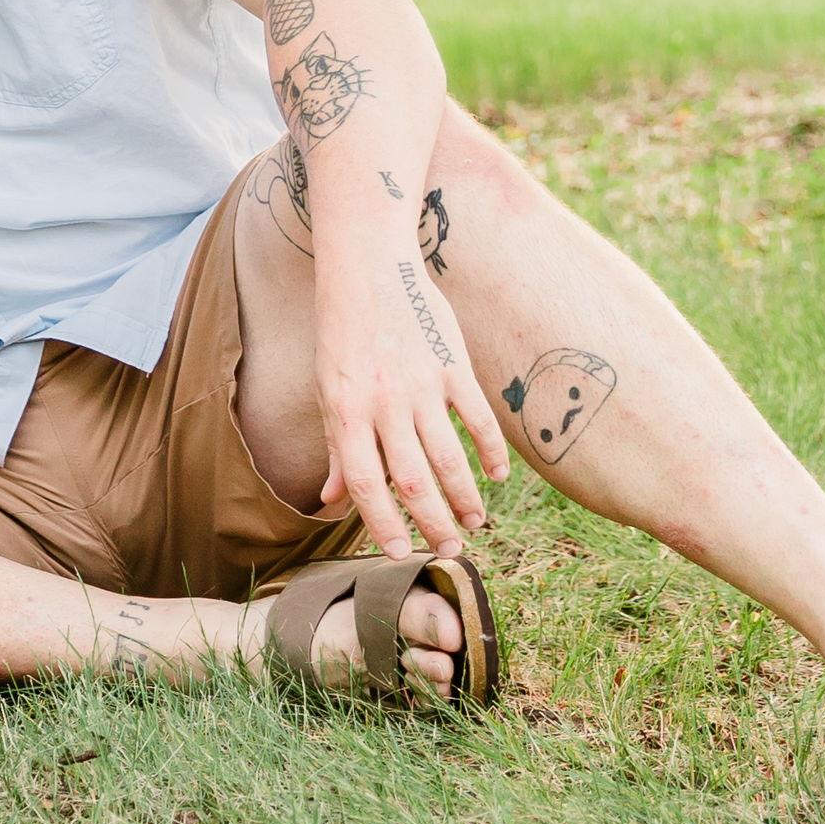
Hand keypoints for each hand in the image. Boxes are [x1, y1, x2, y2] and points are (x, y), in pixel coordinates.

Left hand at [315, 250, 507, 558]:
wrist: (368, 269)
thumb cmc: (343, 335)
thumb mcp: (328, 391)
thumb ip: (336, 449)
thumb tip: (330, 500)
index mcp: (347, 412)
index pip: (366, 483)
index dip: (382, 523)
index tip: (401, 554)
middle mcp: (384, 403)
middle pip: (412, 479)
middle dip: (432, 522)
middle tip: (450, 550)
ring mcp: (422, 384)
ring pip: (448, 456)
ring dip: (464, 496)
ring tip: (474, 523)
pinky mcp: (453, 364)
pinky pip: (477, 417)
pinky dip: (491, 451)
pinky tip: (496, 476)